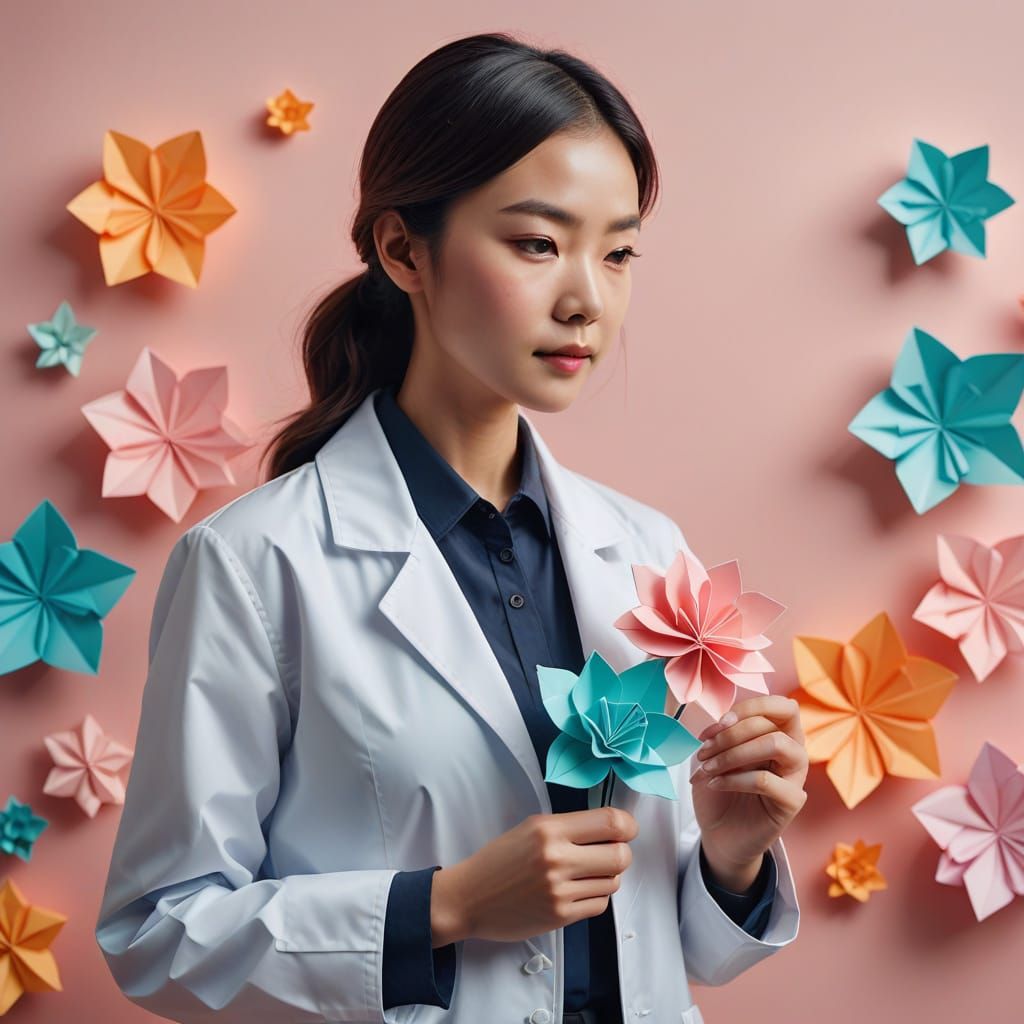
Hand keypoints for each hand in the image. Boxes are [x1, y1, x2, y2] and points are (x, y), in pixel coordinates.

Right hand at [431, 807, 637, 945]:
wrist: (470, 897)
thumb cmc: (500, 860)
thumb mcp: (531, 828)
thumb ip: (570, 826)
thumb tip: (613, 828)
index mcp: (549, 829)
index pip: (611, 822)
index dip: (628, 826)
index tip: (627, 829)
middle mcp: (556, 858)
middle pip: (620, 855)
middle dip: (621, 853)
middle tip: (609, 852)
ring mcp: (559, 890)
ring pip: (613, 881)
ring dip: (607, 876)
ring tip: (586, 872)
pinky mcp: (560, 916)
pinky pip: (599, 904)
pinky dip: (595, 896)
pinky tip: (578, 889)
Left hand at [690, 695, 807, 888]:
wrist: (719, 832)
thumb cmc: (720, 788)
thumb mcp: (716, 753)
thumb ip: (724, 733)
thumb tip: (724, 721)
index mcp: (779, 733)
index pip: (780, 705)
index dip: (749, 707)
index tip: (718, 724)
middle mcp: (793, 751)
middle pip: (771, 723)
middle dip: (729, 734)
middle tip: (703, 753)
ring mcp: (795, 776)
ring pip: (777, 744)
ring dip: (735, 752)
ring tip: (708, 767)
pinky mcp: (792, 802)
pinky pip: (767, 780)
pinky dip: (734, 778)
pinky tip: (715, 784)